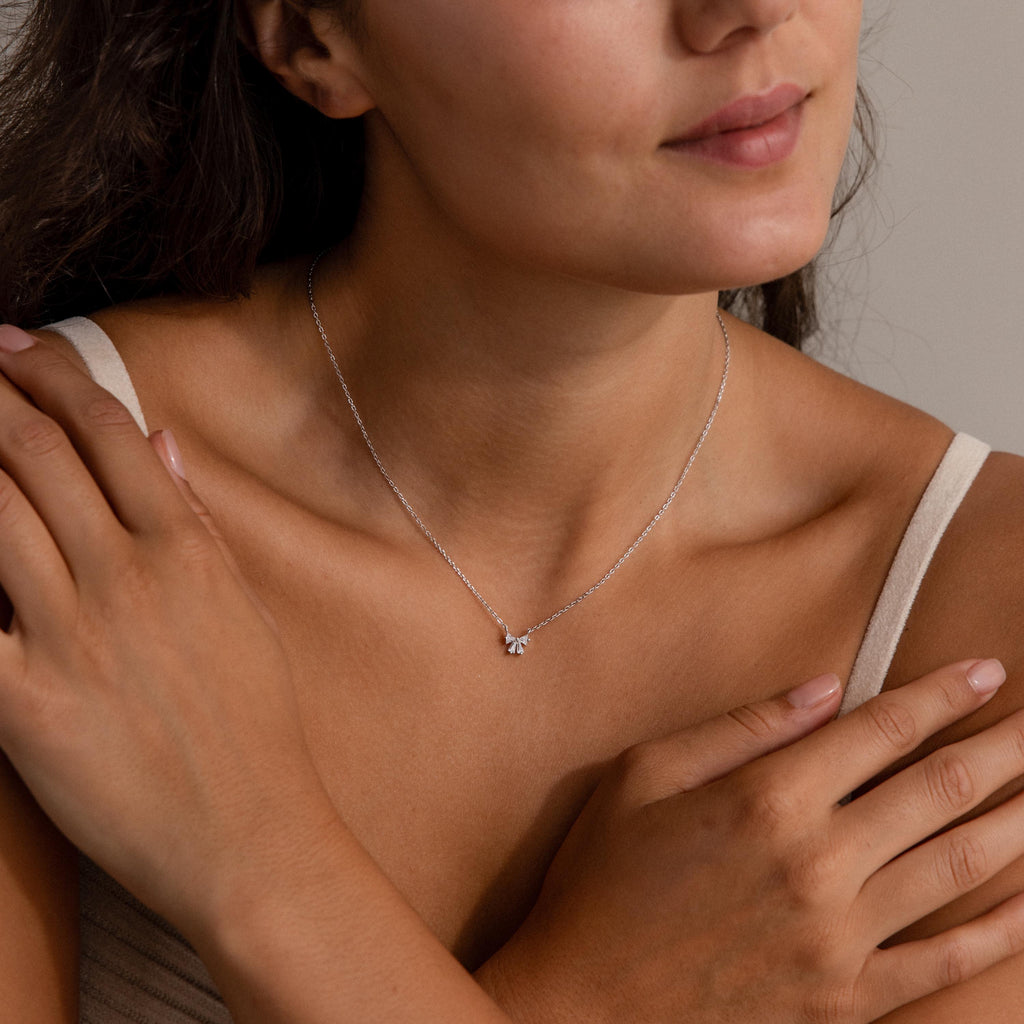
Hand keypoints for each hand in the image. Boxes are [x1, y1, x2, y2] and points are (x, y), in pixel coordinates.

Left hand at [0, 326, 334, 933]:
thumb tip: (161, 445)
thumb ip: (195, 523)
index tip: (14, 343)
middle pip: (36, 454)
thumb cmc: (256, 726)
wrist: (249, 835)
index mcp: (185, 553)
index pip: (106, 434)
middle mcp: (126, 579)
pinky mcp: (21, 705)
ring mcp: (70, 637)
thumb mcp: (241, 610)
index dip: (53, 374)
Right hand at [479, 660, 1023, 1023]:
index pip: (882, 729)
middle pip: (939, 789)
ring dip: (1016, 821)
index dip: (942, 695)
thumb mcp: (643, 776)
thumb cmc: (603, 881)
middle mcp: (818, 862)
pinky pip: (943, 961)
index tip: (987, 671)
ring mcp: (840, 938)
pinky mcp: (846, 1000)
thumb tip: (823, 689)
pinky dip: (996, 930)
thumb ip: (739, 729)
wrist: (585, 1006)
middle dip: (1002, 747)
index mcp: (767, 798)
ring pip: (958, 866)